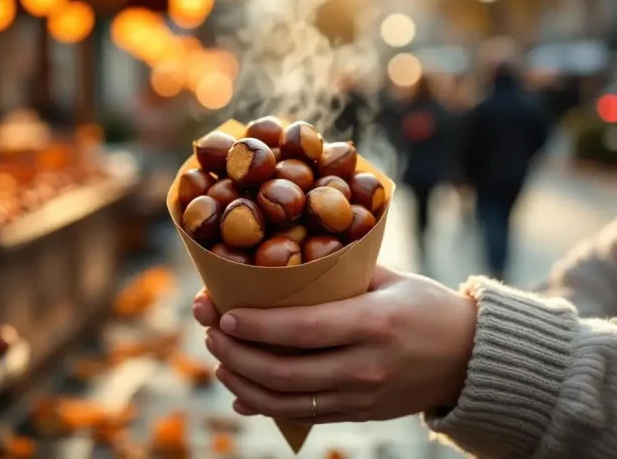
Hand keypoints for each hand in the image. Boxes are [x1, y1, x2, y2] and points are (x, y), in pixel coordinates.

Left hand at [192, 266, 476, 423]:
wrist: (470, 359)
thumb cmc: (426, 307)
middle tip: (211, 332)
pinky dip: (265, 406)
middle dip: (236, 352)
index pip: (301, 329)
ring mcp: (361, 398)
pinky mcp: (359, 414)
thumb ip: (338, 275)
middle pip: (283, 371)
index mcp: (373, 324)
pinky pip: (303, 415)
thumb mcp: (388, 279)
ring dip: (243, 382)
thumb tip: (283, 264)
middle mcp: (365, 367)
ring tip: (220, 360)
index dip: (256, 325)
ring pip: (286, 401)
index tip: (222, 313)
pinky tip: (242, 391)